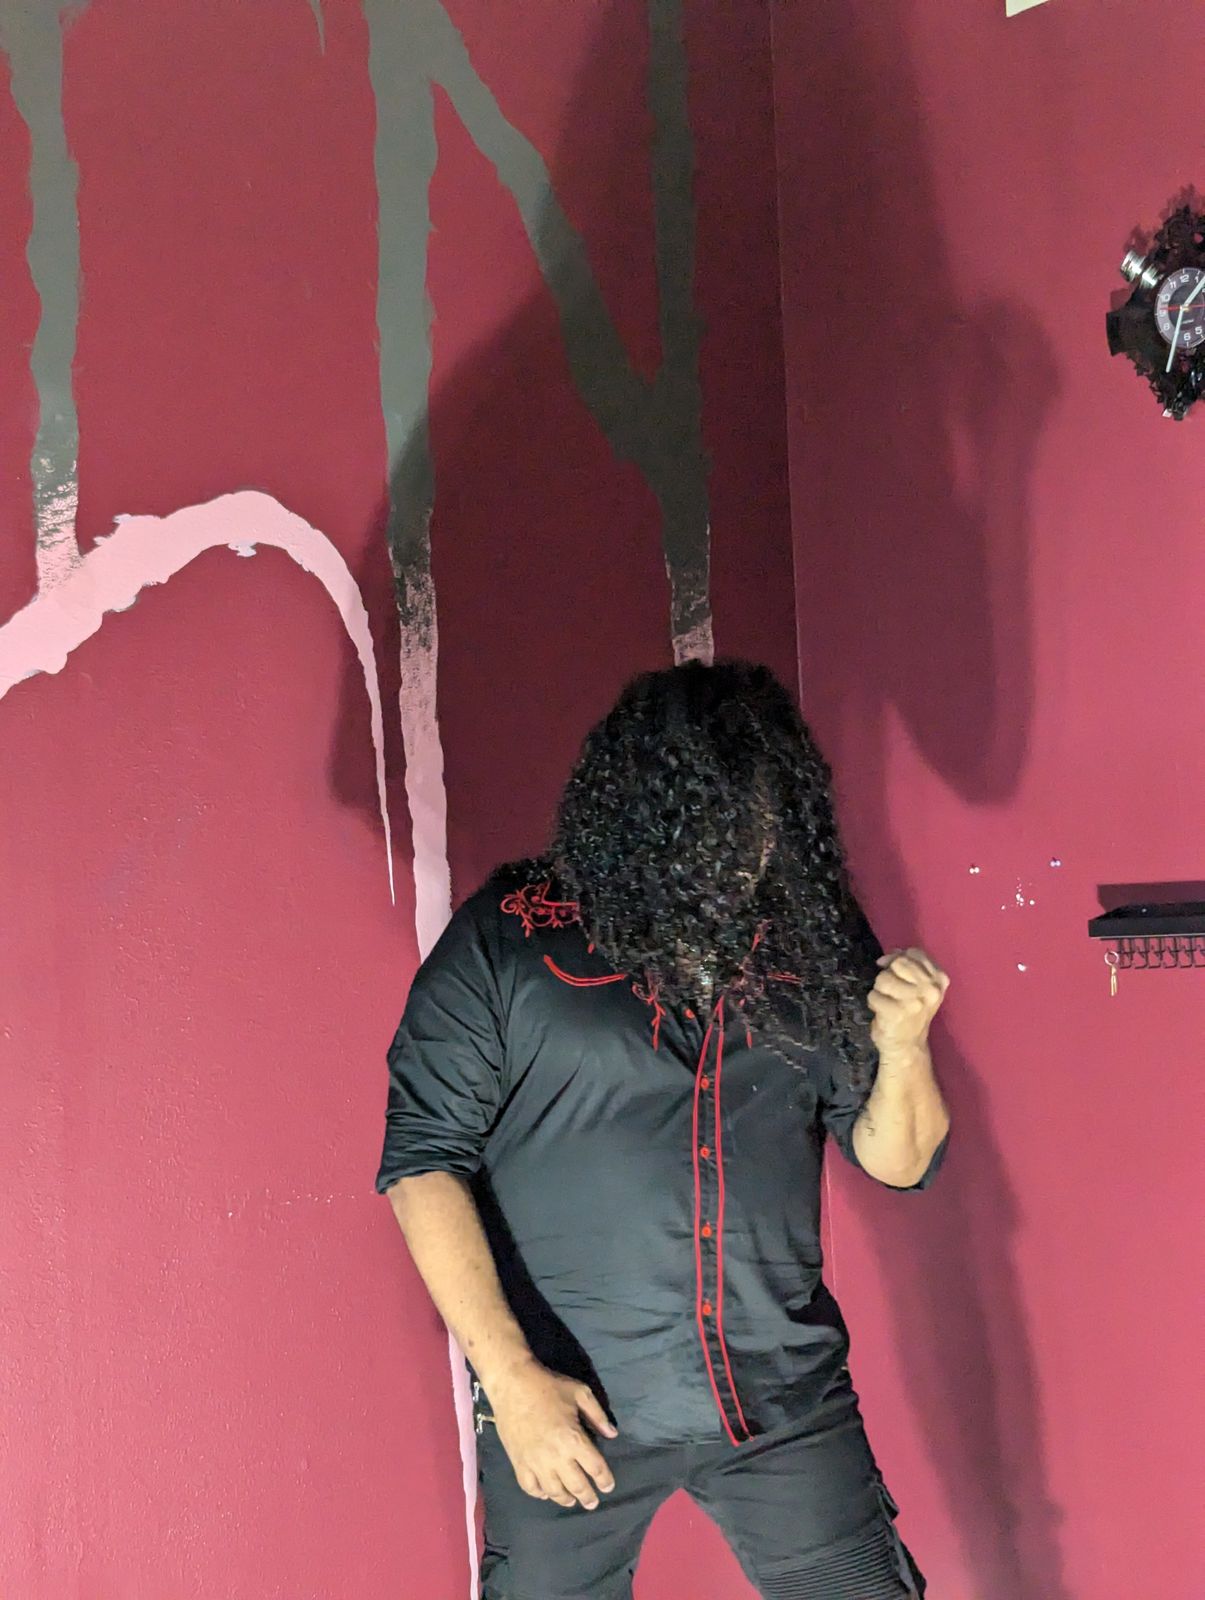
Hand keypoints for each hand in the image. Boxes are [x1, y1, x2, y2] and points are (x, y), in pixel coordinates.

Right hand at [488, 1359, 617, 1509]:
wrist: (512, 1384)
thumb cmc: (548, 1386)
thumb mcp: (580, 1393)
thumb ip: (597, 1415)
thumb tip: (612, 1435)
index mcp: (573, 1439)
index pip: (595, 1468)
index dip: (604, 1480)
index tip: (608, 1486)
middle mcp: (556, 1457)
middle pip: (577, 1486)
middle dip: (588, 1497)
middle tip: (592, 1503)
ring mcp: (535, 1463)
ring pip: (554, 1491)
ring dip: (566, 1499)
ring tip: (572, 1500)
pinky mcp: (518, 1463)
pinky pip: (530, 1487)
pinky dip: (540, 1494)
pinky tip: (546, 1492)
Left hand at [869, 948, 948, 1059]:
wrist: (908, 1047)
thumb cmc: (910, 1013)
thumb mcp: (917, 986)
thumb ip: (907, 965)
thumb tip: (889, 955)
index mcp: (939, 979)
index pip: (914, 953)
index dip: (898, 958)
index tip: (892, 970)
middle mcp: (931, 989)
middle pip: (898, 963)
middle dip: (888, 974)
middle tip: (892, 991)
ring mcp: (915, 1001)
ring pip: (883, 978)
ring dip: (879, 990)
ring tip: (888, 1001)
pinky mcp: (897, 1013)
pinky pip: (873, 995)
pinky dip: (873, 1002)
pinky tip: (883, 1011)